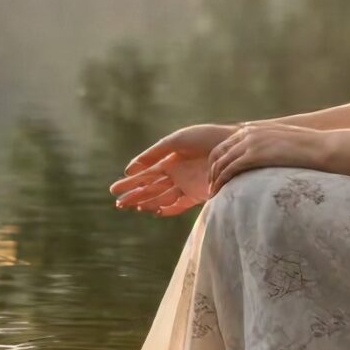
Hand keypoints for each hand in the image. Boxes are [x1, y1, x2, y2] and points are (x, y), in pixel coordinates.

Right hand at [110, 123, 234, 216]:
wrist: (234, 146)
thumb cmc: (206, 138)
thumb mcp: (177, 140)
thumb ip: (154, 153)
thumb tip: (130, 168)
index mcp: (169, 160)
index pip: (145, 174)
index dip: (130, 182)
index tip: (115, 189)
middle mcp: (176, 175)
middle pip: (150, 188)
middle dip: (133, 195)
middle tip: (117, 203)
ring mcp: (186, 186)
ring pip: (161, 197)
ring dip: (145, 203)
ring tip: (130, 207)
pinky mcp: (198, 195)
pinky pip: (178, 205)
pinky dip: (166, 209)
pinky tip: (153, 211)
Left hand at [205, 121, 328, 191]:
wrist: (320, 148)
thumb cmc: (307, 149)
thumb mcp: (283, 142)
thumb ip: (269, 147)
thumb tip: (267, 159)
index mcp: (253, 129)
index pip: (225, 145)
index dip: (218, 162)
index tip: (216, 177)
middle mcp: (248, 133)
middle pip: (218, 153)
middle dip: (212, 172)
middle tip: (210, 188)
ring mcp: (250, 142)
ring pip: (221, 162)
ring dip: (214, 180)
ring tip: (213, 196)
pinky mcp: (254, 154)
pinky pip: (230, 169)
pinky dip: (221, 182)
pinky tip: (220, 193)